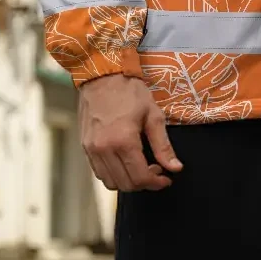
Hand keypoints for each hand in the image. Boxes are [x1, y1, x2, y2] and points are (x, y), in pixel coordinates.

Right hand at [78, 74, 182, 191]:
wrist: (102, 75)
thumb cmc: (130, 91)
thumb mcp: (153, 114)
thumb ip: (163, 145)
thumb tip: (175, 168)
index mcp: (123, 141)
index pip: (140, 177)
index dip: (156, 183)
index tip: (167, 179)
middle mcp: (104, 149)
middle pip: (125, 184)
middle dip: (144, 183)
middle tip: (157, 169)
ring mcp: (91, 149)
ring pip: (110, 182)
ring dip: (128, 181)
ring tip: (141, 166)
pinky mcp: (85, 146)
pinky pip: (99, 172)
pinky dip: (114, 174)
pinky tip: (125, 161)